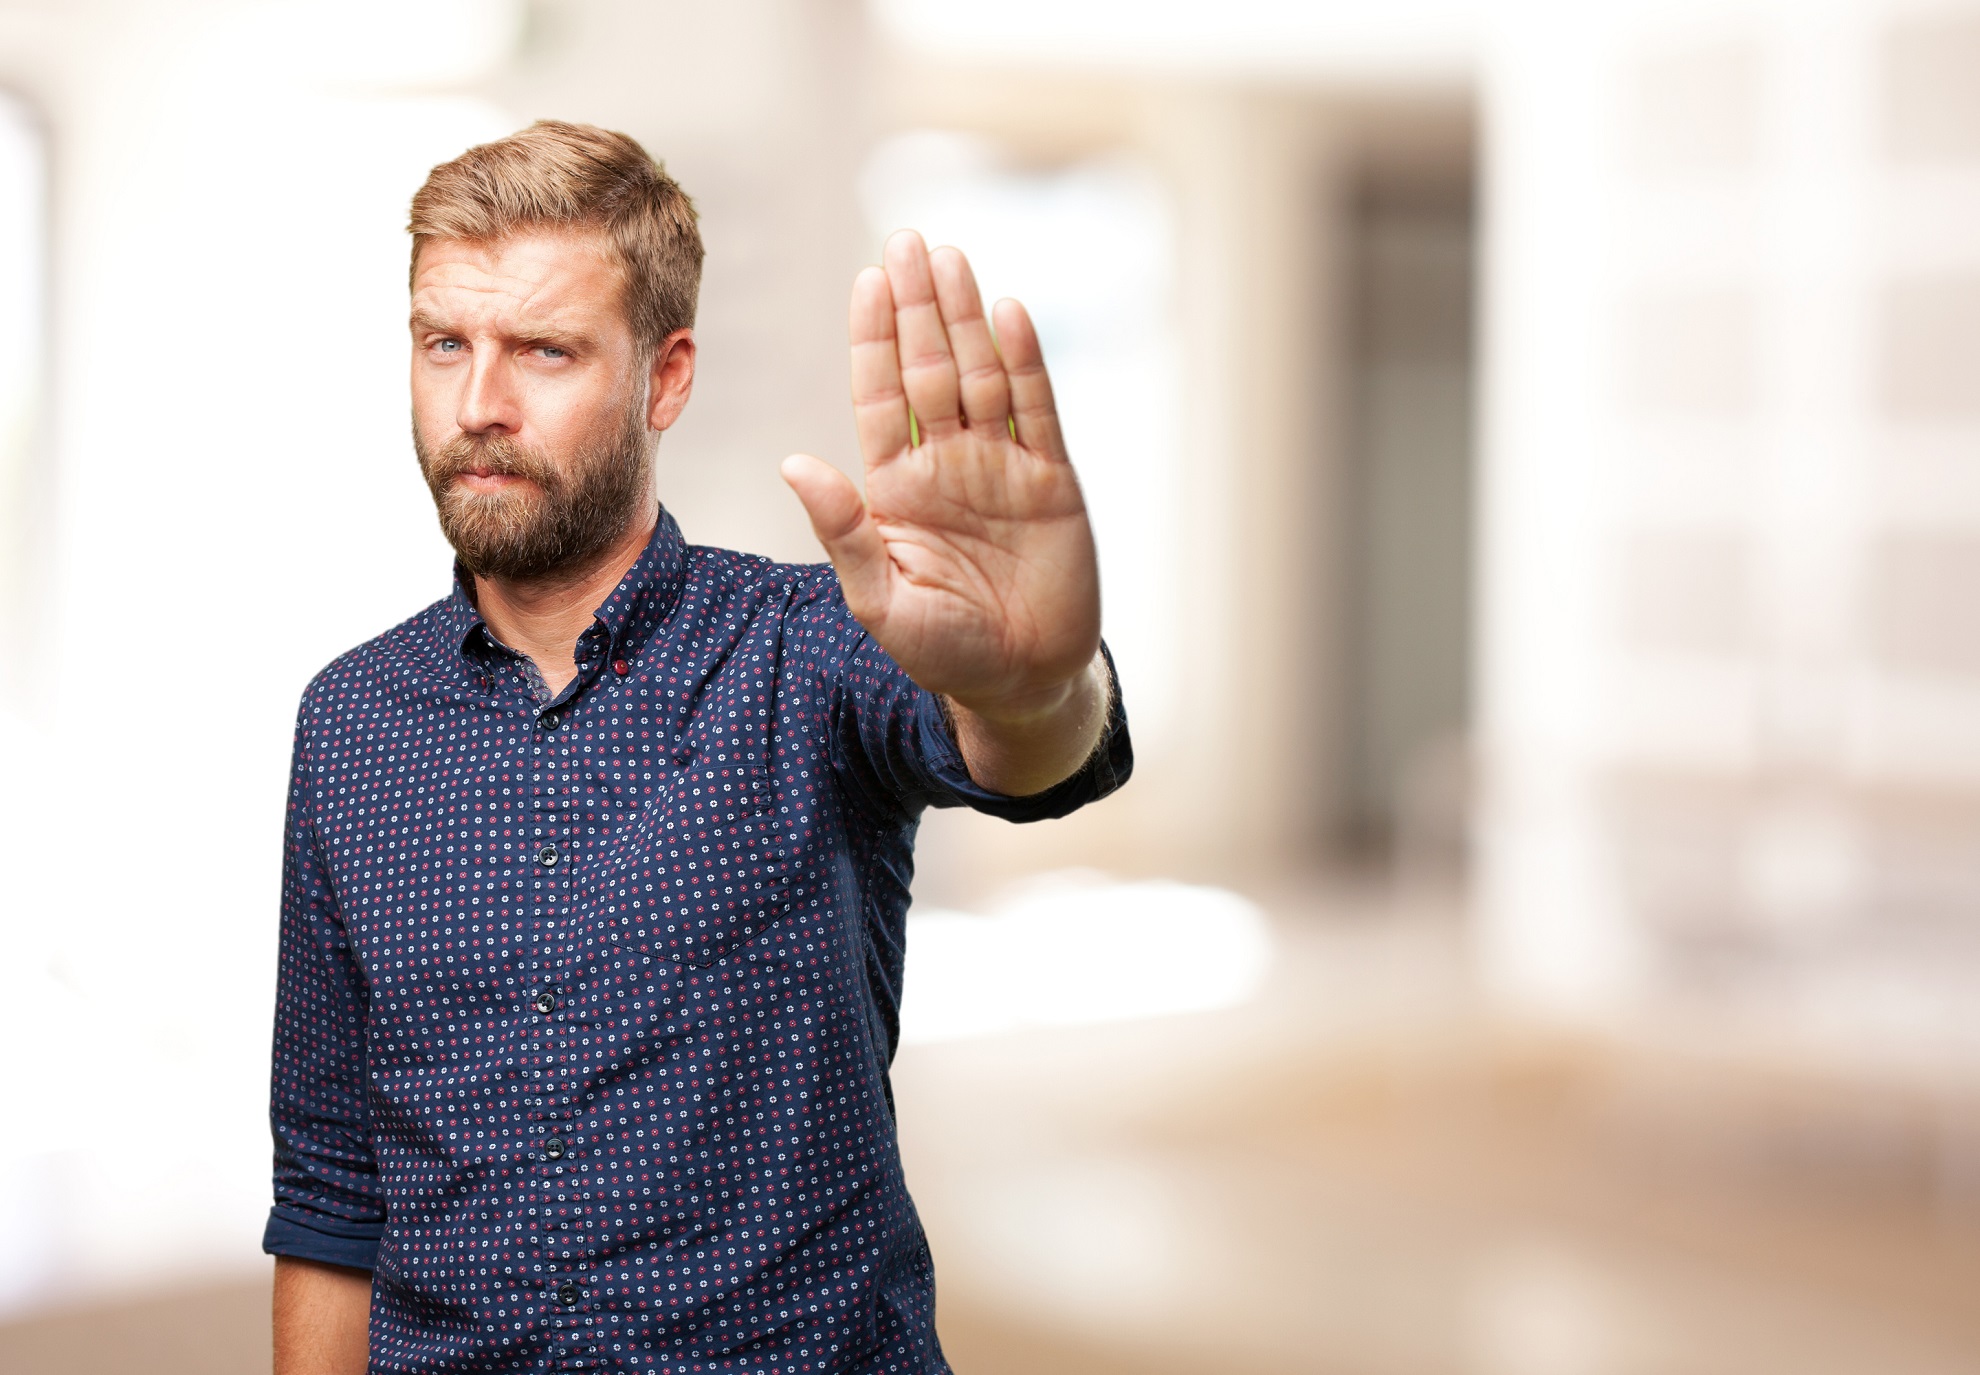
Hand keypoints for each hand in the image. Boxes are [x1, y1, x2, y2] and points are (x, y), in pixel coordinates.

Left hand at [781, 231, 1100, 722]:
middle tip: (908, 240)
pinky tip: (1007, 314)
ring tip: (951, 258)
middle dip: (919, 306)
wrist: (1022, 682)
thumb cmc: (943, 652)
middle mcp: (948, 465)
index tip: (869, 281)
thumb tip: (794, 463)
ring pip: (982, 376)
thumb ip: (843, 530)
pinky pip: (1037, 412)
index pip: (880, 396)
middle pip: (930, 369)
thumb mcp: (879, 601)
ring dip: (966, 318)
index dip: (875, 338)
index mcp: (898, 488)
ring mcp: (1002, 468)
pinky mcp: (1052, 482)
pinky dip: (1024, 362)